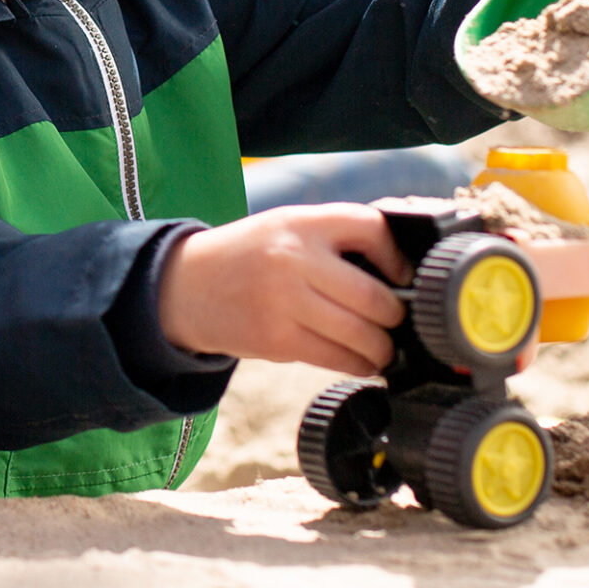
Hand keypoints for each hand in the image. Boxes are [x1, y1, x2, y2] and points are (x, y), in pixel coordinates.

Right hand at [155, 205, 409, 373]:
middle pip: (374, 296)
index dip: (396, 257)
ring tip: (383, 347)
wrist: (186, 286)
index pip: (370, 229)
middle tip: (398, 321)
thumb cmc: (249, 256)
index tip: (402, 277)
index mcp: (301, 223)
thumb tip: (398, 273)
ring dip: (383, 347)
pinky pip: (336, 358)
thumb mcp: (286, 226)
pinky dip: (358, 364)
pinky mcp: (277, 340)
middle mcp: (294, 259)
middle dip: (396, 316)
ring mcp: (285, 302)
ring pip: (361, 334)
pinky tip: (360, 361)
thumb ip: (334, 238)